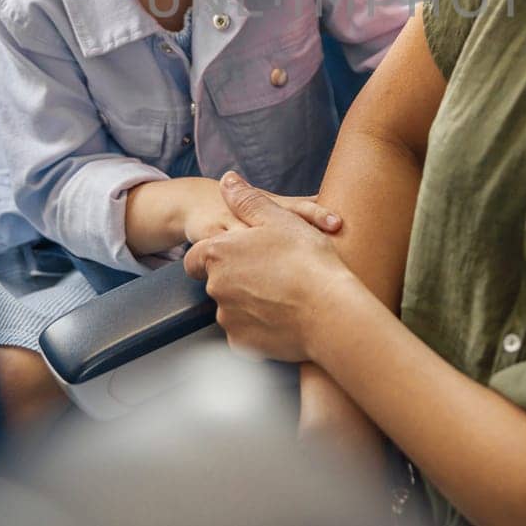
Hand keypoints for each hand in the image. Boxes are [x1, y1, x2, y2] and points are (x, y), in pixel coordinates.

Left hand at [186, 171, 364, 361]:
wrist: (330, 312)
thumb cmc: (307, 261)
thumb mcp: (278, 218)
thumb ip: (247, 200)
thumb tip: (227, 182)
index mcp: (219, 253)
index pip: (195, 257)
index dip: (215, 254)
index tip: (239, 255)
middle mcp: (216, 287)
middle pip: (218, 282)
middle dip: (238, 277)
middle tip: (273, 271)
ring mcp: (228, 318)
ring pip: (233, 307)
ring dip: (250, 301)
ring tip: (284, 293)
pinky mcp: (243, 343)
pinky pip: (246, 332)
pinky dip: (260, 325)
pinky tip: (285, 315)